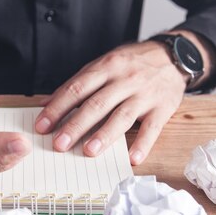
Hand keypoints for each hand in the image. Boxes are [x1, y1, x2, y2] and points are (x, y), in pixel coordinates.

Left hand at [35, 35, 209, 164]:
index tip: (42, 126)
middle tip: (59, 143)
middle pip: (97, 104)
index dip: (57, 108)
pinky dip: (143, 144)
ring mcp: (144, 94)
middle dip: (76, 125)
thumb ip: (77, 85)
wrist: (173, 56)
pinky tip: (132, 158)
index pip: (77, 88)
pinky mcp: (163, 108)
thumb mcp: (104, 65)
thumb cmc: (132, 64)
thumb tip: (44, 104)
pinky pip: (152, 128)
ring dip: (104, 135)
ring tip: (88, 151)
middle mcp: (124, 79)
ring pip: (122, 116)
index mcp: (106, 67)